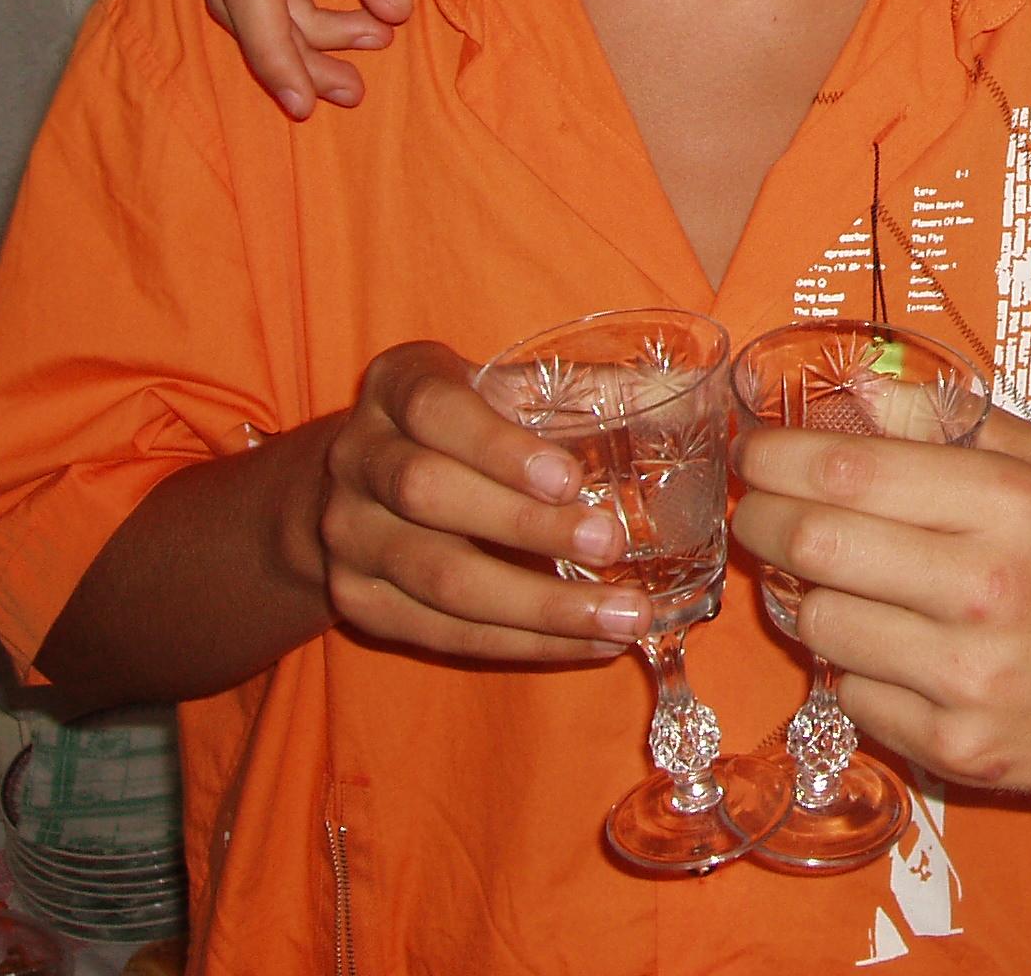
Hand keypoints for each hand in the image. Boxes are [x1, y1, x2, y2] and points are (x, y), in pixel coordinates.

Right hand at [313, 341, 650, 661]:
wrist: (363, 482)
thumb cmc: (463, 424)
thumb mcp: (503, 387)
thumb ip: (578, 388)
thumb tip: (682, 386)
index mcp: (397, 386)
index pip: (433, 409)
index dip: (498, 447)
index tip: (570, 479)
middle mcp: (357, 457)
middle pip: (428, 495)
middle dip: (525, 526)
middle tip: (612, 545)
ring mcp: (348, 535)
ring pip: (439, 579)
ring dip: (538, 606)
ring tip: (624, 616)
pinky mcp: (357, 601)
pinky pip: (441, 633)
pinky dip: (521, 644)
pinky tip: (587, 644)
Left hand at [730, 409, 1030, 812]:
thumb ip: (963, 427)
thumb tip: (863, 392)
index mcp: (1013, 505)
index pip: (850, 470)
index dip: (778, 456)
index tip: (755, 450)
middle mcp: (985, 588)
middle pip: (815, 543)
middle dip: (764, 520)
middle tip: (760, 512)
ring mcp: (967, 677)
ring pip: (818, 623)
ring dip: (805, 594)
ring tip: (833, 578)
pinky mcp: (955, 748)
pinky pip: (851, 694)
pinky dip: (853, 666)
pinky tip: (891, 646)